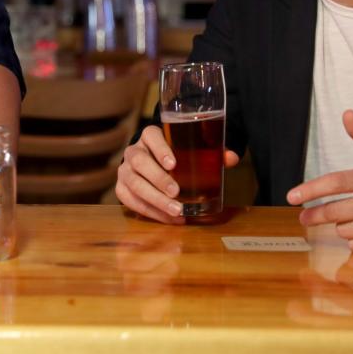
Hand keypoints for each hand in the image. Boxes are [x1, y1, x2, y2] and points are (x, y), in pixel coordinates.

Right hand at [116, 125, 238, 224]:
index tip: (173, 164)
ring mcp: (124, 170)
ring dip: (155, 199)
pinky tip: (168, 218)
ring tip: (175, 211)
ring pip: (133, 183)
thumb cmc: (175, 157)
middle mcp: (133, 151)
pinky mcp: (121, 188)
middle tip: (176, 192)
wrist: (151, 165)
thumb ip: (211, 153)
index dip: (160, 148)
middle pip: (139, 162)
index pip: (150, 135)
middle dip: (158, 178)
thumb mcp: (191, 151)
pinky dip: (149, 211)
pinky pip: (129, 200)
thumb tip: (232, 158)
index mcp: (149, 136)